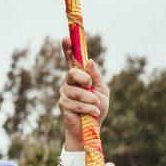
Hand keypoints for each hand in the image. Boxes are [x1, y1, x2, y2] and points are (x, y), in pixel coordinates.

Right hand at [59, 36, 108, 151]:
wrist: (92, 128)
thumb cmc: (97, 108)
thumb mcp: (102, 90)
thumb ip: (96, 77)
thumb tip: (90, 62)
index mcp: (79, 76)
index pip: (71, 59)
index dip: (68, 48)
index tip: (66, 37)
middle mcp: (69, 82)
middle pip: (72, 72)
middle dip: (83, 79)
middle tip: (91, 86)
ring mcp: (64, 93)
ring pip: (74, 90)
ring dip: (89, 98)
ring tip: (95, 106)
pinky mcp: (63, 104)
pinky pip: (74, 102)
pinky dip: (86, 107)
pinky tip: (92, 112)